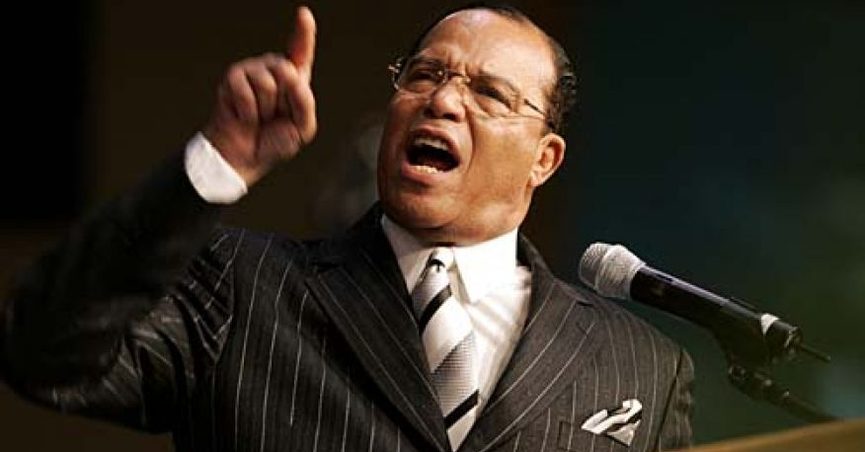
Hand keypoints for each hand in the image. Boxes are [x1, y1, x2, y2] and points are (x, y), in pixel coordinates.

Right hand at [203, 6, 316, 185]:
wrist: (244, 157)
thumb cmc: (274, 142)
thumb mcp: (302, 128)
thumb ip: (306, 103)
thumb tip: (293, 76)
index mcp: (294, 80)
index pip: (300, 53)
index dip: (303, 34)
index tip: (303, 15)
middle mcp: (273, 70)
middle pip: (287, 71)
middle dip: (284, 101)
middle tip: (274, 117)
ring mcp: (251, 72)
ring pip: (267, 83)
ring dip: (264, 108)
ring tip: (258, 117)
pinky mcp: (232, 79)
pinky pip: (245, 91)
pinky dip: (248, 111)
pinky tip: (243, 116)